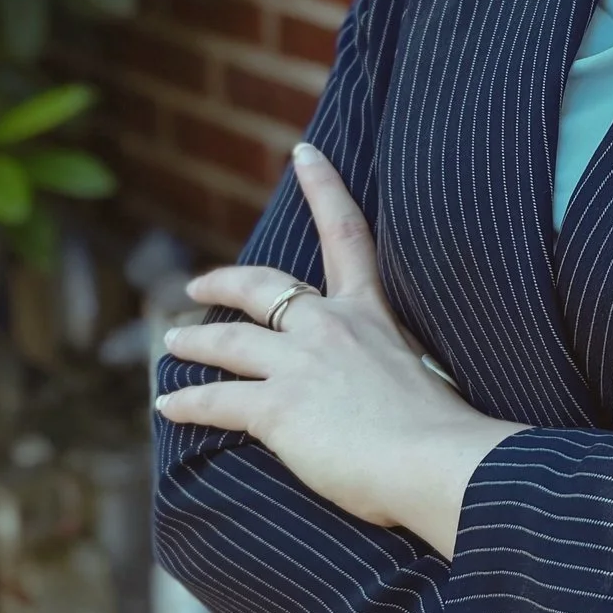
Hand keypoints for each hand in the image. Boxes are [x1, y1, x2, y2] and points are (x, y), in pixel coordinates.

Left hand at [154, 142, 518, 557]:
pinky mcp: (278, 407)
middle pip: (264, 286)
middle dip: (225, 281)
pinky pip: (217, 400)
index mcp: (371, 313)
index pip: (346, 234)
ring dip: (194, 342)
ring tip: (172, 344)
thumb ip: (390, 366)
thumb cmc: (444, 430)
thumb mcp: (423, 372)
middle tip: (197, 286)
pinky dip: (187, 403)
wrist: (438, 459)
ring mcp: (300, 363)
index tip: (303, 153)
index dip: (323, 186)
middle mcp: (330, 325)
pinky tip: (168, 406)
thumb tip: (382, 388)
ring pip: (229, 341)